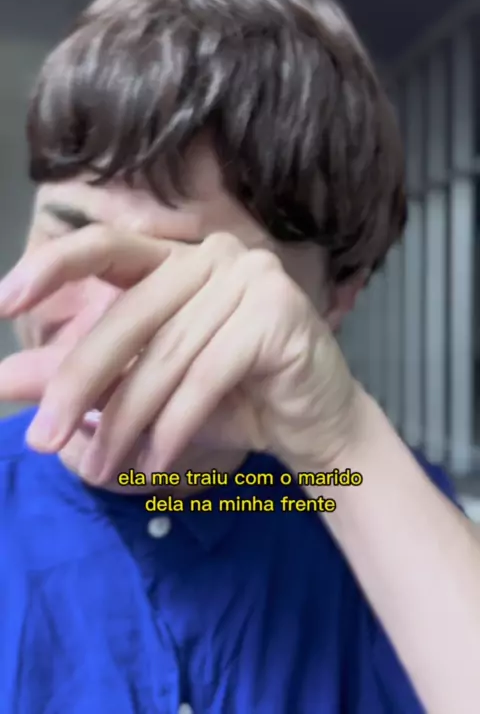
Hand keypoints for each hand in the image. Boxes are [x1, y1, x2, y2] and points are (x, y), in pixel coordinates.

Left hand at [0, 227, 357, 482]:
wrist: (312, 425)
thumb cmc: (228, 400)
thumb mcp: (144, 388)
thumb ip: (82, 377)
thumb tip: (5, 381)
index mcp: (176, 258)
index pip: (106, 247)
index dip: (52, 267)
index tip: (1, 303)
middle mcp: (213, 254)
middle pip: (130, 316)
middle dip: (79, 383)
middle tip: (41, 439)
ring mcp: (251, 275)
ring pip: (166, 354)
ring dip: (127, 421)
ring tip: (105, 470)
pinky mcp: (277, 311)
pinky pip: (207, 374)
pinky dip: (175, 425)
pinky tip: (157, 462)